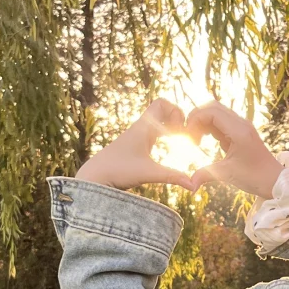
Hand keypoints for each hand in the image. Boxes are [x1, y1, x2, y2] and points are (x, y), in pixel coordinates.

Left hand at [75, 100, 193, 190]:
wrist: (94, 177)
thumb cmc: (117, 171)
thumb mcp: (148, 173)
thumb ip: (172, 176)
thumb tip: (193, 185)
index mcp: (143, 127)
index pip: (162, 103)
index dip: (176, 112)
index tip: (182, 130)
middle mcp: (139, 128)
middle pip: (162, 110)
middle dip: (177, 118)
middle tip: (185, 135)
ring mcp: (136, 136)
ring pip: (158, 121)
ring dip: (171, 127)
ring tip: (180, 141)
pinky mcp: (134, 145)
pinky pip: (153, 132)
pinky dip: (164, 135)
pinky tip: (168, 149)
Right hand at [185, 101, 281, 198]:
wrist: (275, 181)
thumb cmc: (255, 177)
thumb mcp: (227, 174)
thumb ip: (205, 174)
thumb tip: (189, 185)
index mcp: (238, 130)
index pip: (211, 112)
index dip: (195, 119)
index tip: (188, 136)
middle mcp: (241, 124)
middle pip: (213, 107)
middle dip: (197, 118)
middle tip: (189, 135)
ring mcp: (241, 127)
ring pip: (217, 113)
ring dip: (203, 122)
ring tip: (196, 140)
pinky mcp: (240, 132)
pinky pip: (221, 122)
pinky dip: (210, 127)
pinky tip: (204, 141)